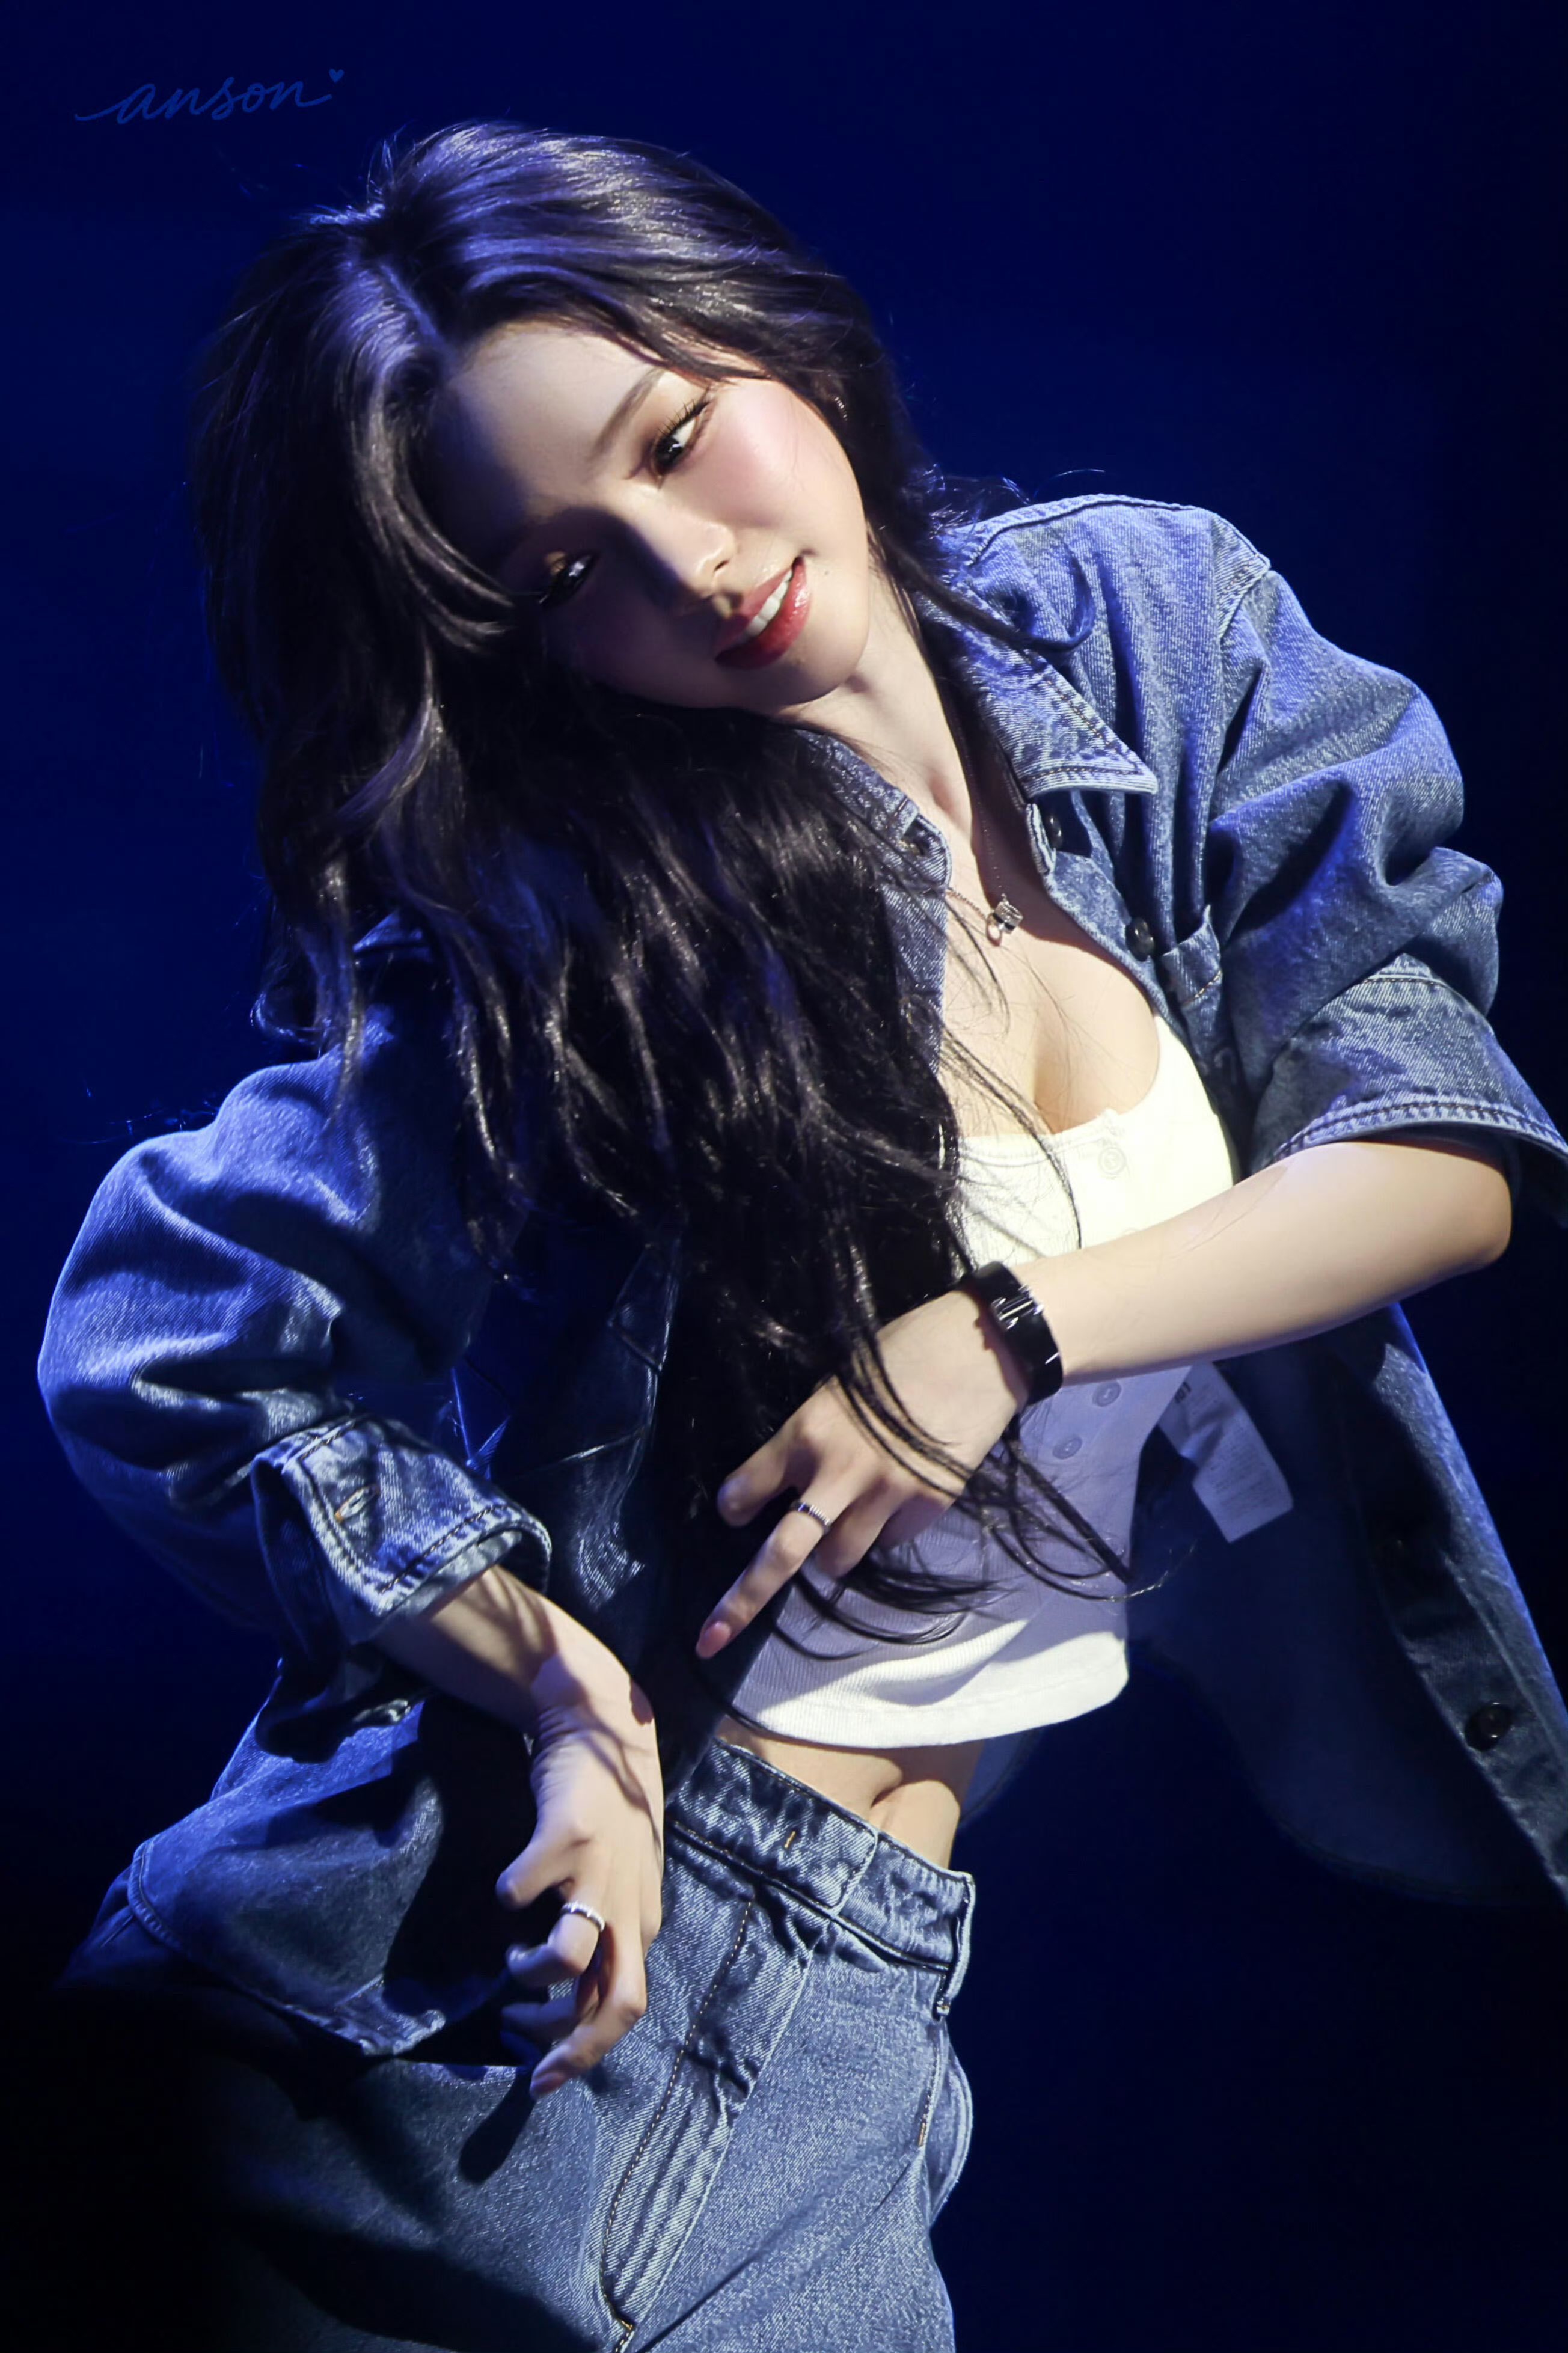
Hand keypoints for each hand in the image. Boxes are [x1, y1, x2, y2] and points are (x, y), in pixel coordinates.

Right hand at [496, 1645, 665, 2097]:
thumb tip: (564, 1999)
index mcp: (642, 1920)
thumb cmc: (608, 1812)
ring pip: (567, 1958)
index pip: (626, 2008)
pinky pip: (518, 1891)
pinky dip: (504, 1898)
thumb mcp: (619, 1877)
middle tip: (525, 2062)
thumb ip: (603, 1930)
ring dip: (531, 1976)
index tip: (539, 2072)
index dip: (583, 2050)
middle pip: (618, 2002)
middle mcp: (629, 1904)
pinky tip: (504, 1889)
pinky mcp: (564, 1835)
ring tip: (512, 1964)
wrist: (603, 1725)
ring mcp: (598, 1870)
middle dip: (572, 2047)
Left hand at [696, 1284, 1028, 1658]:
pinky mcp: (926, 1508)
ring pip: (838, 1561)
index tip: (737, 1513)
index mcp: (806, 1431)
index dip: (736, 1506)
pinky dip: (885, 1531)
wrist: (977, 1352)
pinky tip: (901, 1494)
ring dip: (833, 1551)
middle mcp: (837, 1471)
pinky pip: (889, 1543)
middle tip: (712, 1636)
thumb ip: (812, 1439)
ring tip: (853, 1515)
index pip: (745, 1490)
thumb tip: (795, 1486)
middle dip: (742, 1600)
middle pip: (781, 1554)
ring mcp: (885, 1495)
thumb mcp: (838, 1388)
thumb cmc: (902, 1354)